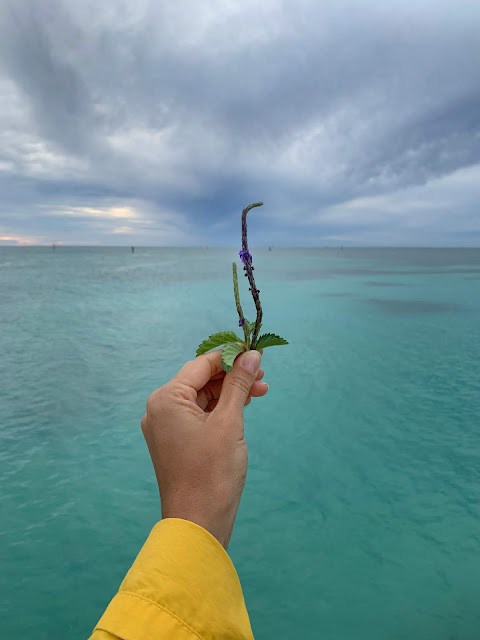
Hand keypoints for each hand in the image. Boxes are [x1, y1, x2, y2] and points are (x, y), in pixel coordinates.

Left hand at [141, 349, 266, 548]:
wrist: (198, 523)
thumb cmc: (212, 472)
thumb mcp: (229, 422)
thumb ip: (239, 384)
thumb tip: (251, 354)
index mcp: (166, 399)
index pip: (201, 364)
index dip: (231, 356)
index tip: (257, 353)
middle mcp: (160, 409)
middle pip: (200, 379)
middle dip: (232, 375)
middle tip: (263, 375)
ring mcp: (166, 427)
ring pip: (202, 397)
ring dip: (230, 392)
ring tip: (260, 391)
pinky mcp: (175, 441)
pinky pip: (199, 415)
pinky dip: (220, 409)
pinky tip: (242, 407)